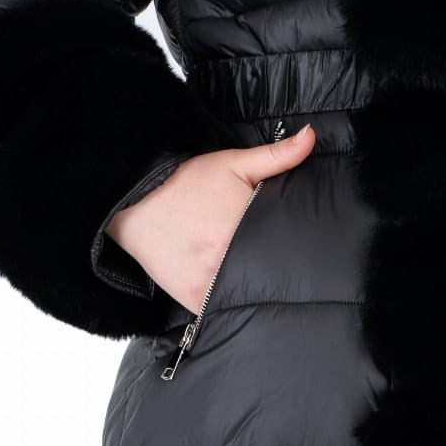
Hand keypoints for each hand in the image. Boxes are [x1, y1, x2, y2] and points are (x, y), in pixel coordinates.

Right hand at [107, 127, 316, 311]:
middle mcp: (226, 258)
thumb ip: (277, 155)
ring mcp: (208, 281)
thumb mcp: (234, 163)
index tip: (303, 253)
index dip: (295, 251)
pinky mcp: (192, 297)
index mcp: (243, 227)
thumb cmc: (186, 181)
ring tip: (261, 280)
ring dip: (253, 290)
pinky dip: (229, 305)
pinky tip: (236, 295)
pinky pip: (219, 309)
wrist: (135, 199)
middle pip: (267, 273)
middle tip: (285, 267)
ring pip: (245, 294)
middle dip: (276, 270)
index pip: (284, 248)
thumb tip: (310, 136)